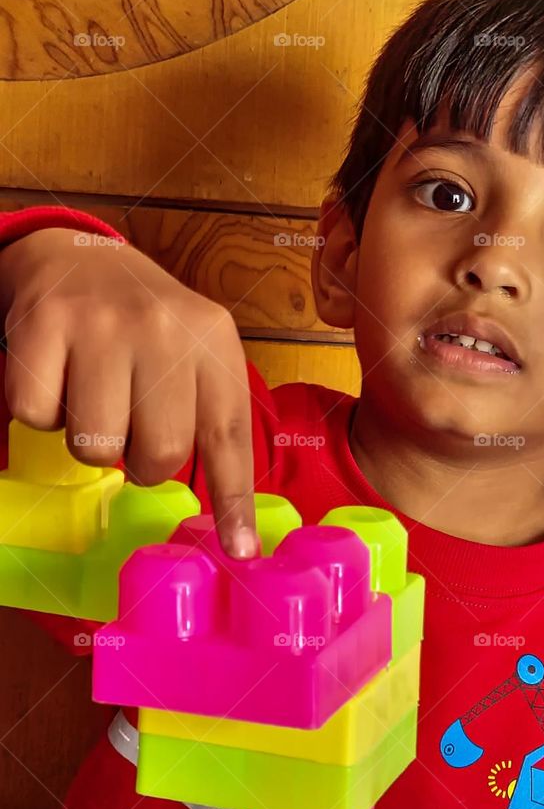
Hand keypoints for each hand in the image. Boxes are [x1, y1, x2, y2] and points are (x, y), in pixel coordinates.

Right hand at [0, 227, 258, 558]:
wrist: (76, 257)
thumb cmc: (144, 329)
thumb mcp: (196, 359)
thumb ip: (215, 430)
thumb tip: (236, 534)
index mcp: (213, 340)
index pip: (230, 436)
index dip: (233, 501)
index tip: (239, 551)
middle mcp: (165, 328)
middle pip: (160, 454)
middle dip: (141, 461)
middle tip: (131, 426)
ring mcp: (101, 323)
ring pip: (95, 446)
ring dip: (89, 440)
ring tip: (94, 397)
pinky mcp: (42, 324)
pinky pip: (38, 417)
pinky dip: (41, 412)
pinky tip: (58, 376)